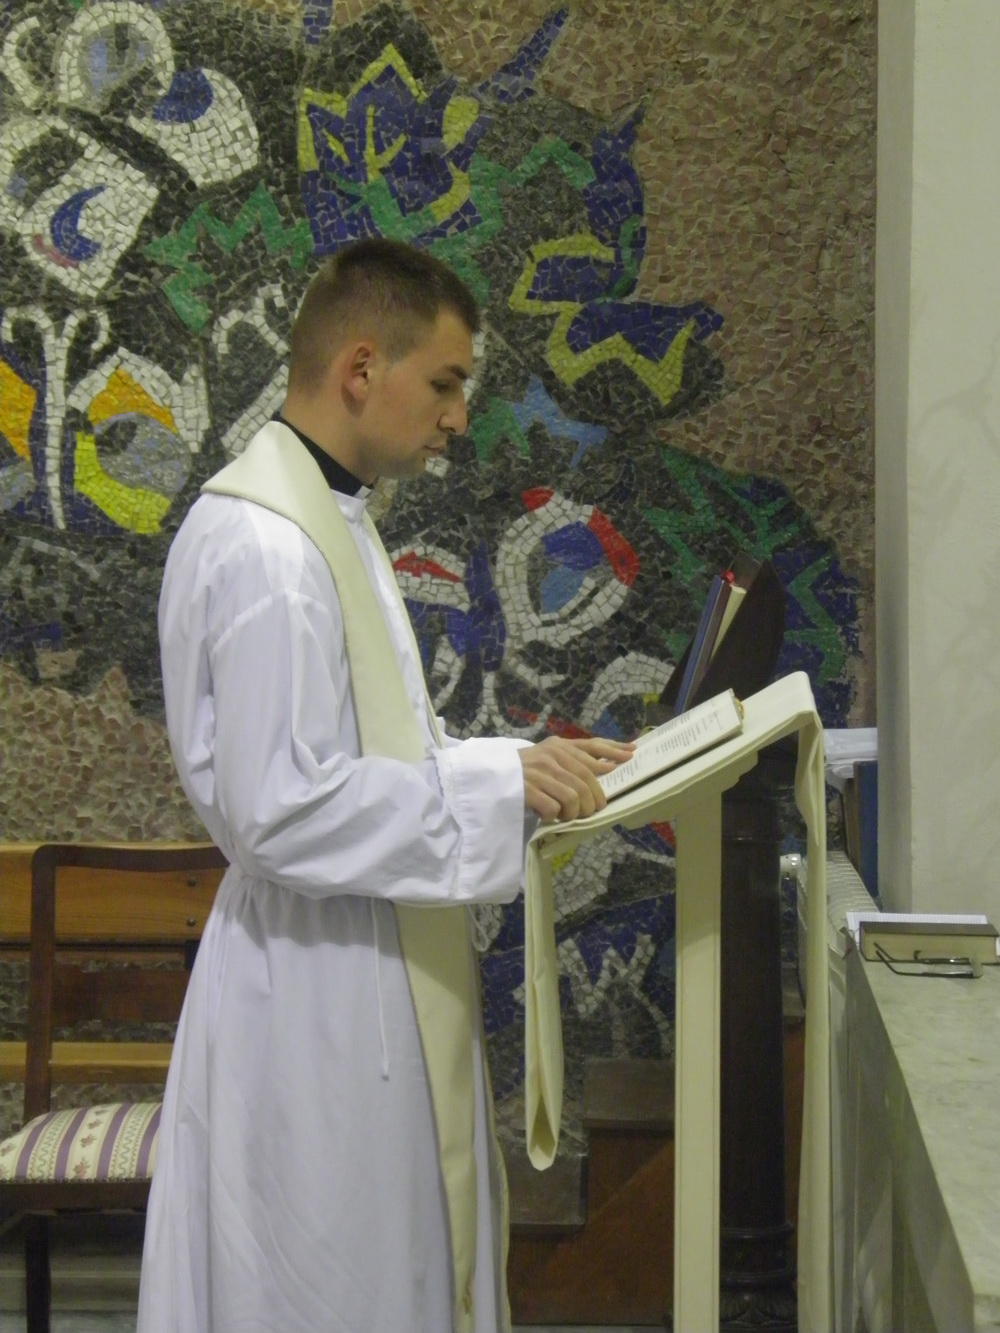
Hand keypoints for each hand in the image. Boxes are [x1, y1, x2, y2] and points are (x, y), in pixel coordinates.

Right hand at [518, 736, 635, 823]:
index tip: (631, 755)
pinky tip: (548, 816)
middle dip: (594, 799)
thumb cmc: (522, 771)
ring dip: (574, 812)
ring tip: (567, 816)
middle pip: (586, 780)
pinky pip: (554, 809)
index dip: (612, 751)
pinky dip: (555, 817)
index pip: (591, 746)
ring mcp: (538, 773)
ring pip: (573, 798)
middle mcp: (550, 756)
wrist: (487, 776)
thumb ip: (572, 759)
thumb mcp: (547, 757)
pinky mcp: (528, 790)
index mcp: (557, 746)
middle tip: (593, 810)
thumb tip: (609, 766)